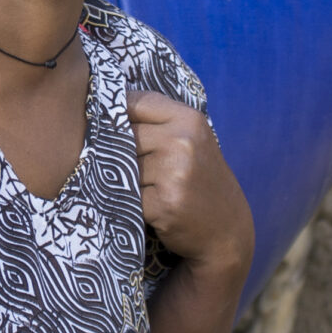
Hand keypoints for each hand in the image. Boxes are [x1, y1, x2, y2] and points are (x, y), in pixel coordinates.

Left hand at [127, 90, 253, 272]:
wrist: (226, 230)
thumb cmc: (200, 181)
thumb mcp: (191, 140)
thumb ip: (157, 122)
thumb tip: (105, 107)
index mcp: (189, 119)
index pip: (136, 102)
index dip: (117, 114)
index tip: (112, 126)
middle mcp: (182, 141)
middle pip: (122, 135)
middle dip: (120, 152)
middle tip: (137, 169)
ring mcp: (174, 172)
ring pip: (121, 165)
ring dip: (125, 179)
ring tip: (149, 189)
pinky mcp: (164, 203)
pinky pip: (125, 194)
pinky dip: (130, 202)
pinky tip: (151, 207)